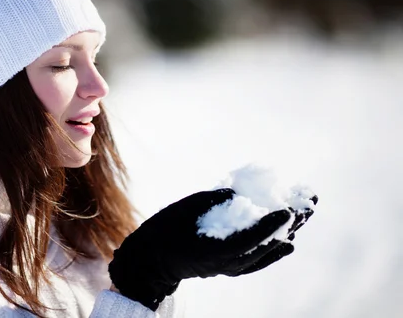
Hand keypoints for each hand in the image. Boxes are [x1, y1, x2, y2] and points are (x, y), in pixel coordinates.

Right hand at [109, 188, 316, 310]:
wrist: (156, 257)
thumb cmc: (168, 229)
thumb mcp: (190, 208)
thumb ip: (216, 200)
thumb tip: (239, 195)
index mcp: (215, 249)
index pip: (249, 237)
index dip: (269, 224)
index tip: (287, 210)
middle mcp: (228, 262)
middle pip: (265, 244)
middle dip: (289, 223)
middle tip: (307, 205)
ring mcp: (231, 267)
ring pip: (266, 252)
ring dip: (287, 232)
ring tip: (305, 214)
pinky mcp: (232, 268)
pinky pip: (257, 261)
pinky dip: (274, 252)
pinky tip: (289, 243)